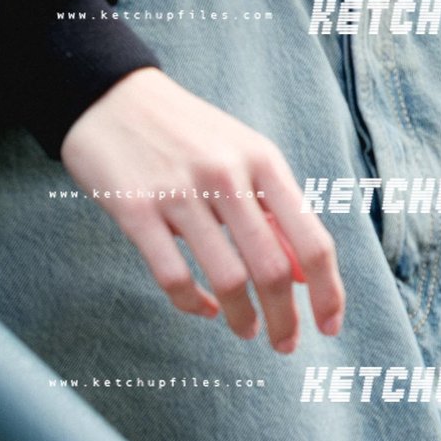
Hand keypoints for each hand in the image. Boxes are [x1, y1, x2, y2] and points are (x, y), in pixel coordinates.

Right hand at [58, 67, 343, 355]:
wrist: (111, 96)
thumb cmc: (188, 133)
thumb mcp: (242, 157)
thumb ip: (274, 212)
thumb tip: (308, 277)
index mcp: (262, 161)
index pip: (311, 239)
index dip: (328, 291)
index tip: (329, 326)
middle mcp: (226, 175)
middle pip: (272, 269)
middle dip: (285, 319)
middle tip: (285, 344)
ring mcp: (179, 192)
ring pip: (227, 278)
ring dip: (243, 319)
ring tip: (247, 331)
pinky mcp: (135, 209)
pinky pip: (173, 276)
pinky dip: (193, 304)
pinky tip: (203, 309)